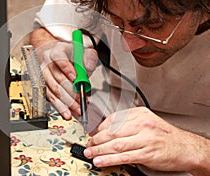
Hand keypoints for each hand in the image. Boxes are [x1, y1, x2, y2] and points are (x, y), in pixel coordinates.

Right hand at [30, 28, 97, 119]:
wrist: (57, 58)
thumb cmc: (70, 57)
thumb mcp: (82, 53)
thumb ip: (89, 57)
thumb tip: (88, 63)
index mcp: (56, 51)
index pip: (59, 57)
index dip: (66, 68)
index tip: (75, 78)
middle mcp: (46, 62)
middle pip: (57, 77)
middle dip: (71, 91)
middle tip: (81, 99)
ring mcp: (42, 74)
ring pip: (52, 89)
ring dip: (66, 101)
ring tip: (77, 109)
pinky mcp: (41, 85)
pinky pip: (49, 97)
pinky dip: (59, 106)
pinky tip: (67, 112)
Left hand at [84, 107, 208, 172]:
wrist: (185, 147)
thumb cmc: (165, 135)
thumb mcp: (147, 121)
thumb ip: (128, 123)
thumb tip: (107, 130)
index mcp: (139, 114)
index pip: (113, 119)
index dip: (99, 127)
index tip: (92, 133)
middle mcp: (141, 124)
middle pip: (112, 132)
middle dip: (96, 139)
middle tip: (89, 144)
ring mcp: (144, 139)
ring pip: (116, 144)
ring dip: (99, 150)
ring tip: (90, 153)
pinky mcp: (147, 154)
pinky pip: (124, 157)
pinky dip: (109, 160)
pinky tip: (100, 161)